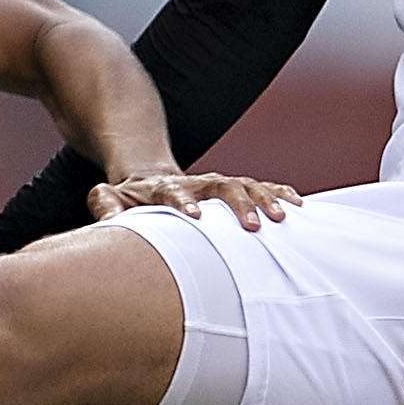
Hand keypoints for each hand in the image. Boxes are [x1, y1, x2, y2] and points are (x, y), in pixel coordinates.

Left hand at [90, 171, 299, 229]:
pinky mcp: (231, 188)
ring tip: (283, 218)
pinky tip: (298, 204)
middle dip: (239, 204)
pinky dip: (279, 193)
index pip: (175, 192)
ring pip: (245, 185)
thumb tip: (110, 215)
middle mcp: (196, 183)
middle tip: (254, 226)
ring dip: (265, 200)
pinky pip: (260, 187)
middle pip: (221, 186)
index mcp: (165, 187)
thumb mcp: (110, 198)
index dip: (184, 202)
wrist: (149, 178)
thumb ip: (105, 205)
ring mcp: (216, 184)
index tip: (196, 215)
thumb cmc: (130, 198)